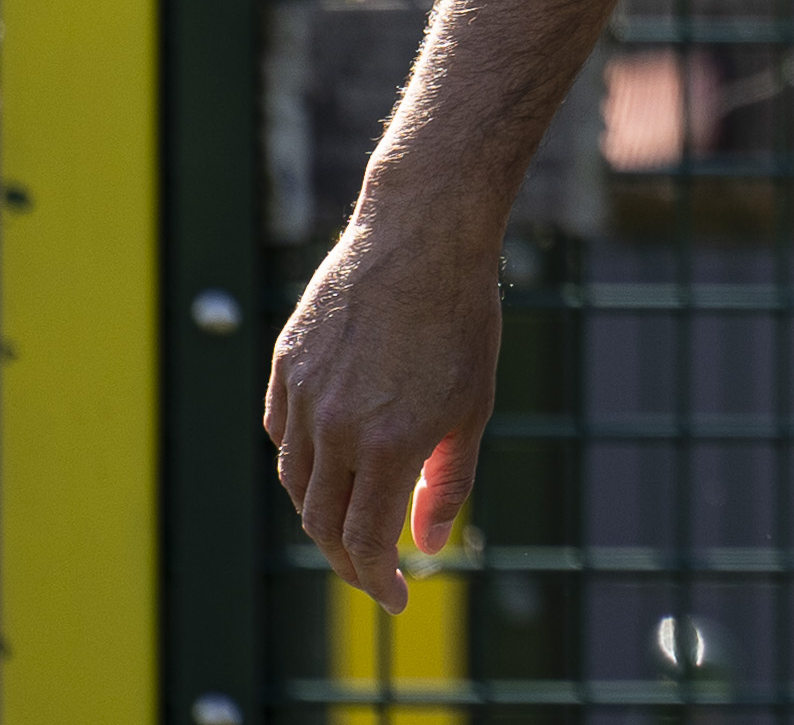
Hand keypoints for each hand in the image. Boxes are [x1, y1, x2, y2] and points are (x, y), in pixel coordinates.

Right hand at [266, 209, 505, 609]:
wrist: (422, 235)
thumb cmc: (462, 318)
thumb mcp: (474, 405)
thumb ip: (448, 481)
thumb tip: (426, 545)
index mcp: (388, 442)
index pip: (362, 541)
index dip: (376, 579)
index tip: (395, 596)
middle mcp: (334, 427)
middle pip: (322, 522)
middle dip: (348, 557)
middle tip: (375, 569)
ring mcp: (302, 396)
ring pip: (297, 481)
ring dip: (323, 510)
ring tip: (356, 515)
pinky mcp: (283, 367)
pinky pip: (282, 433)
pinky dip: (302, 459)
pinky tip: (330, 458)